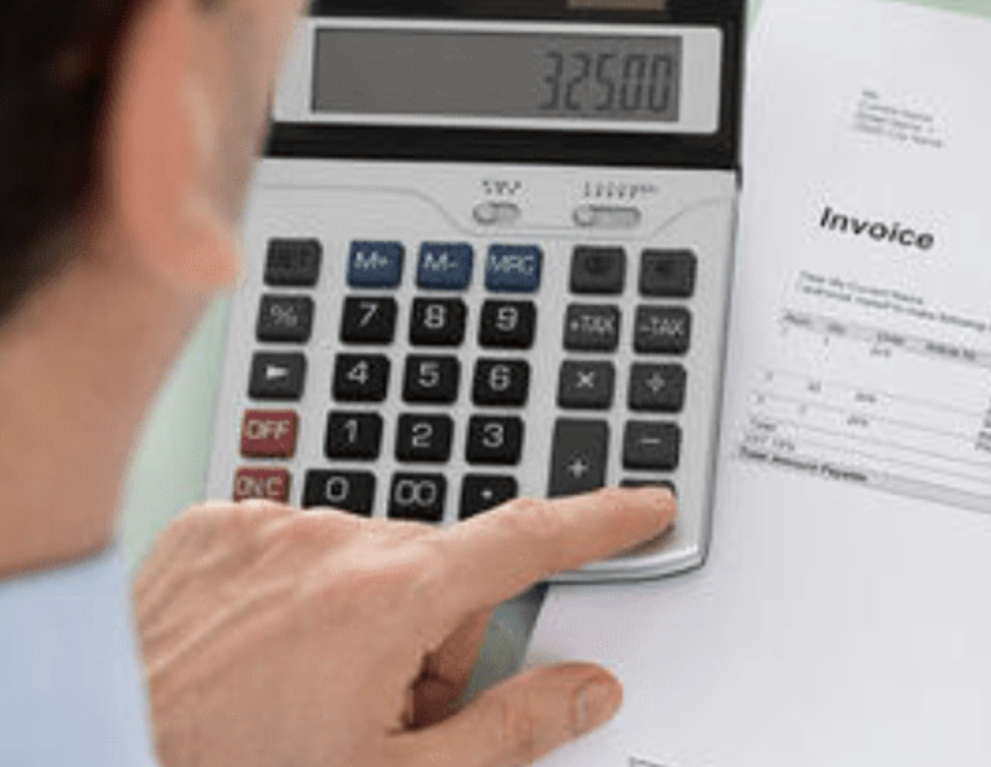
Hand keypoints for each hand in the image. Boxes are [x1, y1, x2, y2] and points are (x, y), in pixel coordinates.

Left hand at [134, 487, 674, 766]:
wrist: (91, 753)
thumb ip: (513, 730)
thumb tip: (587, 690)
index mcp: (388, 597)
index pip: (527, 540)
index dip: (599, 522)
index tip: (642, 505)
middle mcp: (328, 540)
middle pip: (443, 568)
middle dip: (438, 634)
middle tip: (385, 710)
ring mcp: (264, 528)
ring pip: (369, 555)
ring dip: (366, 614)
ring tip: (306, 688)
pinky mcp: (212, 529)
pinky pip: (296, 542)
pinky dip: (299, 591)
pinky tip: (263, 653)